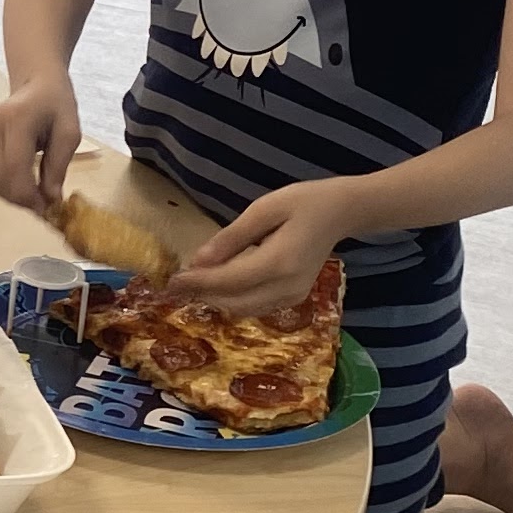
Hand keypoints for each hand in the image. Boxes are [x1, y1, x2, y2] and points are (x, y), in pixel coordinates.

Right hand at [0, 75, 80, 219]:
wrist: (36, 83)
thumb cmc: (56, 104)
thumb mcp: (69, 132)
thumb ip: (59, 166)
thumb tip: (51, 199)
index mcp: (16, 119)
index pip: (14, 167)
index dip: (28, 195)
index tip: (46, 209)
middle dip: (20, 199)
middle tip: (41, 207)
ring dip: (11, 195)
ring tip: (33, 197)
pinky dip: (3, 186)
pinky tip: (21, 184)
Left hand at [172, 182, 358, 313]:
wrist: (342, 212)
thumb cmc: (303, 202)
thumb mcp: (264, 209)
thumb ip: (231, 238)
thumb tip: (198, 260)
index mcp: (279, 262)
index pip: (228, 281)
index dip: (197, 283)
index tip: (171, 280)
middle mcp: (287, 287)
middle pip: (234, 303)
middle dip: (203, 294)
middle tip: (177, 281)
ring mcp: (294, 296)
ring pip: (244, 310)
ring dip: (217, 299)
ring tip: (195, 281)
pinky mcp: (295, 298)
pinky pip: (257, 306)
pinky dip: (234, 299)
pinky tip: (221, 282)